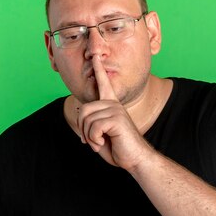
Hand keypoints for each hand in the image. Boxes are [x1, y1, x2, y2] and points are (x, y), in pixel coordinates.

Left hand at [77, 55, 152, 169]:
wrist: (135, 158)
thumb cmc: (118, 148)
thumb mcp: (100, 134)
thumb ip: (90, 123)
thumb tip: (81, 113)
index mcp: (111, 105)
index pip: (103, 83)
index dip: (98, 70)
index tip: (96, 56)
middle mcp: (113, 104)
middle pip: (84, 110)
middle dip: (83, 130)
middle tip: (92, 141)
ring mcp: (116, 110)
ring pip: (87, 120)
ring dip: (89, 137)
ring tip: (100, 143)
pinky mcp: (116, 118)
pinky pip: (94, 127)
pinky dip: (94, 140)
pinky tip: (103, 143)